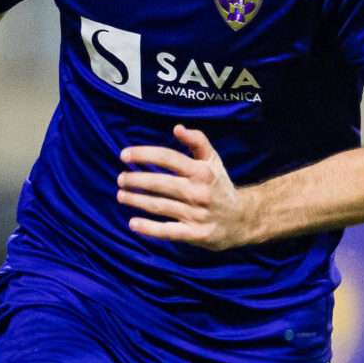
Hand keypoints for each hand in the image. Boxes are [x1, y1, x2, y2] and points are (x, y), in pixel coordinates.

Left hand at [117, 125, 259, 250]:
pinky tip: (133, 223)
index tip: (124, 155)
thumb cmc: (220, 186)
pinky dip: (149, 228)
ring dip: (136, 200)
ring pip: (160, 206)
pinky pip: (168, 231)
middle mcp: (199, 192)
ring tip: (121, 195)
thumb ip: (197, 142)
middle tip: (120, 179)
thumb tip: (177, 128)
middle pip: (160, 183)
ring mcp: (197, 214)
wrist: (242, 219)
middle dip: (136, 179)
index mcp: (202, 171)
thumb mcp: (213, 161)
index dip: (144, 154)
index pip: (168, 158)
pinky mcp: (195, 234)